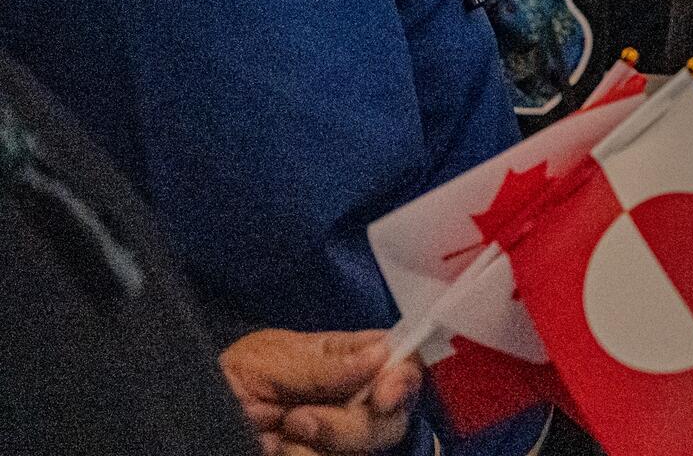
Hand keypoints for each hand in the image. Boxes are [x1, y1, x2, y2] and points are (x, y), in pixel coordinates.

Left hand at [220, 328, 421, 454]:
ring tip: (281, 438)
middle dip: (353, 425)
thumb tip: (384, 354)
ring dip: (327, 446)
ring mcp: (338, 443)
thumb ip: (324, 361)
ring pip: (370, 449)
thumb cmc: (221, 384)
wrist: (182, 431)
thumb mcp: (267, 362)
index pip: (401, 362)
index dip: (404, 377)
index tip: (385, 395)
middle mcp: (351, 403)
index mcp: (345, 362)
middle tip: (300, 421)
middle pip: (393, 418)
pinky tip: (280, 455)